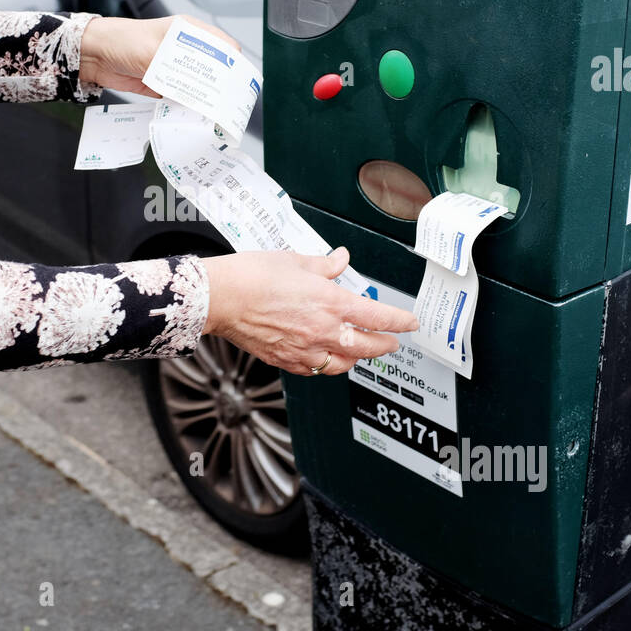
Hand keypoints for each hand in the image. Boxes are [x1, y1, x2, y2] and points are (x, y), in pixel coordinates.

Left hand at [79, 15, 239, 96]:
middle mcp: (185, 50)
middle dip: (221, 85)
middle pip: (214, 69)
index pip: (223, 46)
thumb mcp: (153, 53)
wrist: (95, 55)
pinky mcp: (165, 84)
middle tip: (227, 102)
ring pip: (200, 86)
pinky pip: (182, 98)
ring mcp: (175, 68)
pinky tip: (191, 114)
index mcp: (188, 32)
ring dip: (205, 98)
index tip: (237, 81)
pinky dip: (187, 106)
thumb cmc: (122, 41)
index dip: (233, 63)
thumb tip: (194, 90)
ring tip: (213, 112)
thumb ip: (175, 70)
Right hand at [201, 248, 419, 376]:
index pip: (378, 317)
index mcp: (329, 303)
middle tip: (392, 343)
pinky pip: (315, 370)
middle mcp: (321, 331)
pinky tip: (325, 358)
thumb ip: (324, 266)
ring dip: (357, 358)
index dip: (400, 321)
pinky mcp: (284, 360)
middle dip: (385, 346)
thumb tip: (340, 261)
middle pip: (367, 347)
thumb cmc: (252, 276)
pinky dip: (326, 365)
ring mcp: (303, 349)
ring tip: (360, 352)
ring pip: (343, 364)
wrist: (220, 298)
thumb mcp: (295, 261)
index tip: (410, 323)